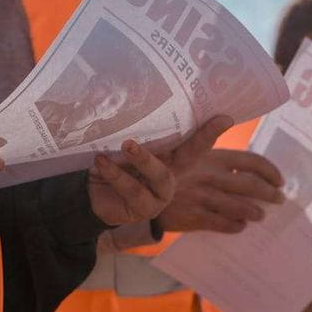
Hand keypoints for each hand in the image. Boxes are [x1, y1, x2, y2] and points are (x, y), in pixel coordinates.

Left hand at [88, 116, 232, 225]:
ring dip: (144, 158)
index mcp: (169, 154)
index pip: (193, 139)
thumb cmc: (108, 161)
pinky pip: (134, 191)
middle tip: (213, 122)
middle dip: (204, 138)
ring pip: (161, 175)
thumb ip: (133, 131)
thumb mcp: (119, 143)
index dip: (210, 130)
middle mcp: (171, 172)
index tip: (226, 117)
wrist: (85, 194)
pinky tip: (102, 161)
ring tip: (127, 144)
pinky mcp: (146, 209)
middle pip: (192, 155)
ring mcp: (161, 193)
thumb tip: (134, 102)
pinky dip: (117, 175)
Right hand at [156, 149, 284, 232]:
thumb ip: (220, 159)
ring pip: (241, 207)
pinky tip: (240, 225)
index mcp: (213, 156)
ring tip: (261, 215)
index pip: (251, 160)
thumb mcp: (193, 154)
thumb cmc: (175, 171)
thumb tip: (251, 170)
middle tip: (279, 199)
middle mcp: (211, 175)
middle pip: (251, 185)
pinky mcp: (195, 216)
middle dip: (270, 194)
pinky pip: (224, 224)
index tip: (280, 179)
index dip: (270, 171)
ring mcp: (203, 197)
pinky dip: (236, 226)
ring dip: (255, 212)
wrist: (142, 190)